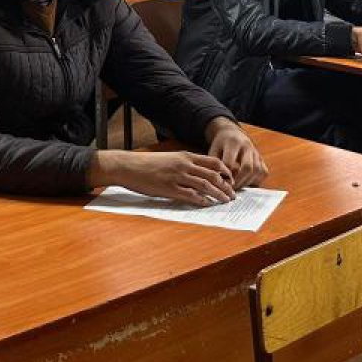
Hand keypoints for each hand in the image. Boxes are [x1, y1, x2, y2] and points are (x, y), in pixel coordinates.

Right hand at [94, 148, 234, 204]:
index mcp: (185, 156)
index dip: (225, 172)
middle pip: (213, 175)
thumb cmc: (148, 164)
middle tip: (233, 195)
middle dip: (226, 186)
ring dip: (218, 194)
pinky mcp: (170, 189)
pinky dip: (202, 201)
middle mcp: (185, 165)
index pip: (213, 162)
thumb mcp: (170, 159)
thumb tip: (198, 174)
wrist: (129, 166)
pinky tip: (207, 205)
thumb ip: (184, 164)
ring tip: (225, 201)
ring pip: (206, 186)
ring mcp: (178, 177)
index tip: (231, 180)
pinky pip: (191, 196)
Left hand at [205, 119, 266, 188]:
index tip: (221, 184)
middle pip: (247, 167)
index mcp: (233, 142)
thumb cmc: (221, 145)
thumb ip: (215, 165)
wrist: (232, 135)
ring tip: (237, 187)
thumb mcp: (214, 150)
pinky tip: (246, 183)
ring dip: (247, 182)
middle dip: (239, 181)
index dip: (226, 176)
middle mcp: (247, 146)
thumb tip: (219, 183)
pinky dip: (256, 180)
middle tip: (231, 190)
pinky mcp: (261, 159)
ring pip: (257, 171)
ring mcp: (256, 152)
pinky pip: (263, 172)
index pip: (230, 163)